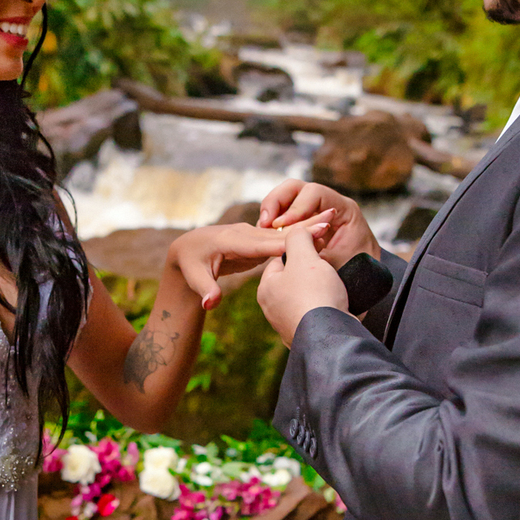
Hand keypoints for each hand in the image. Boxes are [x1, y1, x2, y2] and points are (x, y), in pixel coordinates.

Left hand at [170, 212, 333, 309]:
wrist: (187, 249)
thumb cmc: (190, 265)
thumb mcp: (194, 278)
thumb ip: (205, 289)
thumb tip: (211, 303)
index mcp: (232, 240)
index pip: (264, 242)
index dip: (288, 239)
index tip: (308, 234)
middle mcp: (245, 233)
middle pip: (279, 232)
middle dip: (305, 224)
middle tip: (332, 216)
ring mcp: (251, 235)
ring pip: (282, 233)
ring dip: (306, 226)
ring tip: (332, 218)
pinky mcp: (256, 241)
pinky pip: (279, 239)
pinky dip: (298, 235)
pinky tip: (318, 233)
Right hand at [257, 180, 378, 266]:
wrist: (368, 276)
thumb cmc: (359, 270)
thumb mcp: (340, 263)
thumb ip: (317, 255)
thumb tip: (290, 251)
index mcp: (343, 209)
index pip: (314, 193)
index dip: (296, 207)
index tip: (281, 226)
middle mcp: (328, 204)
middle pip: (295, 188)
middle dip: (276, 202)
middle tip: (265, 223)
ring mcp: (314, 210)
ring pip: (285, 197)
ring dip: (271, 210)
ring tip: (262, 229)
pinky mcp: (303, 221)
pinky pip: (283, 213)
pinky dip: (273, 220)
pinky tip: (266, 235)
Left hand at [258, 223, 349, 345]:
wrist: (331, 336)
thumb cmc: (314, 295)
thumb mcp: (304, 256)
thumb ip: (298, 237)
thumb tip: (298, 231)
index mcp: (266, 289)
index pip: (280, 259)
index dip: (301, 248)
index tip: (318, 246)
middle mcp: (273, 308)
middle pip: (294, 277)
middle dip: (311, 269)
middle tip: (326, 266)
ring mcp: (289, 323)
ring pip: (306, 294)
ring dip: (321, 287)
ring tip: (333, 284)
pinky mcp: (306, 334)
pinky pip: (316, 311)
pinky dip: (326, 304)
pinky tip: (335, 302)